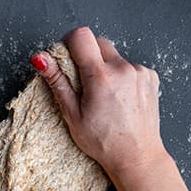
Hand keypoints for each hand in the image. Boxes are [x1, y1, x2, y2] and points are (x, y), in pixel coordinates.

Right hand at [31, 26, 166, 182]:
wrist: (136, 154)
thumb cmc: (102, 140)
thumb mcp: (72, 114)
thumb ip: (57, 82)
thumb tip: (40, 59)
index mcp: (100, 76)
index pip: (82, 36)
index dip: (69, 42)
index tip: (65, 57)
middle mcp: (123, 68)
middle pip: (99, 43)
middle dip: (87, 57)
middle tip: (82, 84)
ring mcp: (139, 70)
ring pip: (114, 57)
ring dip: (105, 69)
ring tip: (103, 97)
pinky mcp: (150, 75)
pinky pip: (129, 67)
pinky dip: (120, 77)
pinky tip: (118, 99)